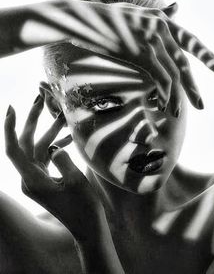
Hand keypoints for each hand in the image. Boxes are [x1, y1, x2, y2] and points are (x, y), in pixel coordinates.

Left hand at [4, 94, 104, 240]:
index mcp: (33, 181)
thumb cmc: (84, 207)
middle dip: (32, 122)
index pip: (14, 150)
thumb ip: (61, 158)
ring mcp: (35, 180)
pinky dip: (54, 147)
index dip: (10, 128)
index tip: (12, 108)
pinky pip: (45, 158)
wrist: (87, 228)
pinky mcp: (44, 181)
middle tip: (40, 101)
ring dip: (48, 133)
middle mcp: (29, 180)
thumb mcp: (75, 180)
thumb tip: (53, 146)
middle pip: (25, 145)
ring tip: (62, 118)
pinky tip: (67, 139)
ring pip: (37, 150)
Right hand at [21, 0, 213, 115]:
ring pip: (173, 74)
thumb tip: (178, 5)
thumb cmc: (109, 17)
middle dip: (194, 87)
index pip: (191, 41)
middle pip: (184, 63)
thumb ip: (160, 12)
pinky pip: (159, 77)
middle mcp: (162, 29)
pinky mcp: (140, 53)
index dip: (208, 57)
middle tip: (202, 106)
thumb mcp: (138, 11)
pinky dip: (163, 93)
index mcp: (164, 21)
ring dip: (177, 97)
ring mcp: (152, 41)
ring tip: (178, 113)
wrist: (86, 19)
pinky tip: (163, 105)